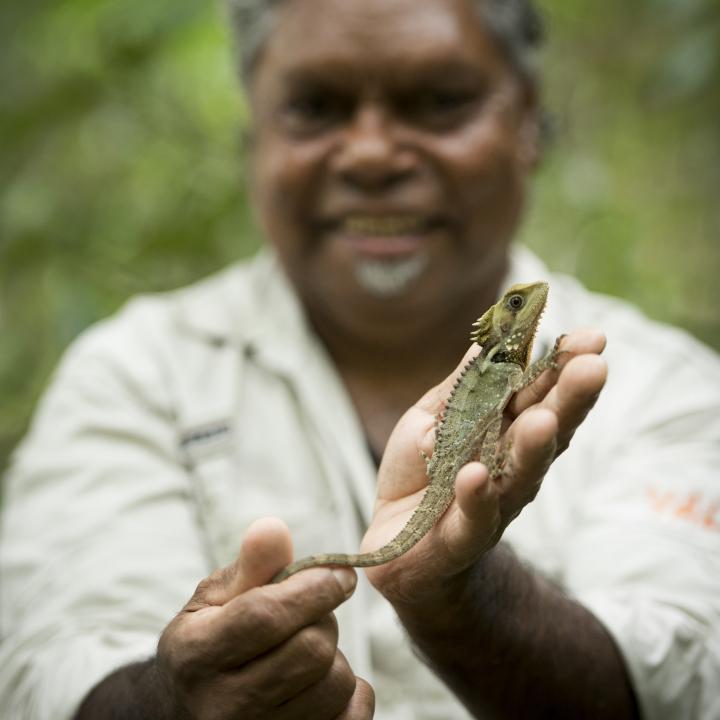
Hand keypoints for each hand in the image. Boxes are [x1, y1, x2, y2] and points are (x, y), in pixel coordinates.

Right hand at [156, 518, 374, 718]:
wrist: (190, 709)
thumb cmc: (209, 640)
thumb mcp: (215, 598)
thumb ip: (251, 565)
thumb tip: (273, 527)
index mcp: (195, 655)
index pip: (266, 616)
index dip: (314, 587)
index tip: (340, 573)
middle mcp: (220, 708)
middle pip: (311, 650)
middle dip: (323, 618)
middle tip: (312, 611)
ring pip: (335, 684)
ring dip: (334, 656)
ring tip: (308, 647)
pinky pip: (352, 718)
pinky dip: (351, 693)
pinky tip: (322, 680)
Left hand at [363, 329, 606, 603]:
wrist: (398, 544)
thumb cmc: (420, 474)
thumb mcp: (431, 419)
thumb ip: (460, 387)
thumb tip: (485, 342)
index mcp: (504, 432)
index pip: (540, 395)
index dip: (564, 368)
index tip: (592, 338)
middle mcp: (509, 466)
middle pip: (545, 429)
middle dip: (568, 399)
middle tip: (592, 367)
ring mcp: (492, 503)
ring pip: (518, 474)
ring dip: (532, 448)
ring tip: (544, 419)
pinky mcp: (462, 537)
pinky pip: (471, 516)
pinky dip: (474, 497)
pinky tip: (475, 476)